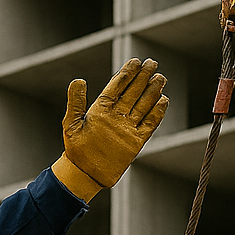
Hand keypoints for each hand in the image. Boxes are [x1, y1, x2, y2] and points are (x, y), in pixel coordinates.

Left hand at [51, 58, 168, 201]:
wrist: (84, 173)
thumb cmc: (75, 149)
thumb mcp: (71, 123)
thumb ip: (76, 102)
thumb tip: (78, 80)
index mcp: (101, 108)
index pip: (117, 86)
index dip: (126, 73)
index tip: (135, 61)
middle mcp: (116, 115)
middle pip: (133, 92)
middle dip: (142, 77)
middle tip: (152, 63)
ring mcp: (127, 127)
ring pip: (143, 105)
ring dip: (152, 91)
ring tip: (160, 78)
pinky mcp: (136, 141)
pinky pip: (149, 124)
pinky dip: (157, 113)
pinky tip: (163, 100)